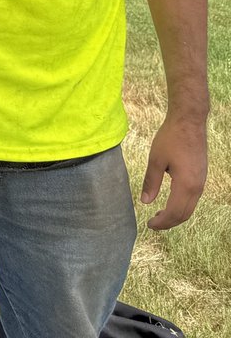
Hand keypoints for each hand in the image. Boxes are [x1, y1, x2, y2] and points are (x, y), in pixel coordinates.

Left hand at [140, 112, 207, 229]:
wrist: (189, 122)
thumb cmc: (170, 138)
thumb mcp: (155, 159)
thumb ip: (151, 182)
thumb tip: (145, 202)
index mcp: (185, 185)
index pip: (174, 212)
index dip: (162, 222)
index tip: (149, 225)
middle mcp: (197, 187)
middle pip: (184, 214)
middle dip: (169, 222)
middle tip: (152, 223)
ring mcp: (201, 182)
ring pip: (190, 207)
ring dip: (176, 215)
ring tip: (159, 215)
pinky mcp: (201, 176)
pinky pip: (193, 198)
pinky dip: (182, 205)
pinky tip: (170, 201)